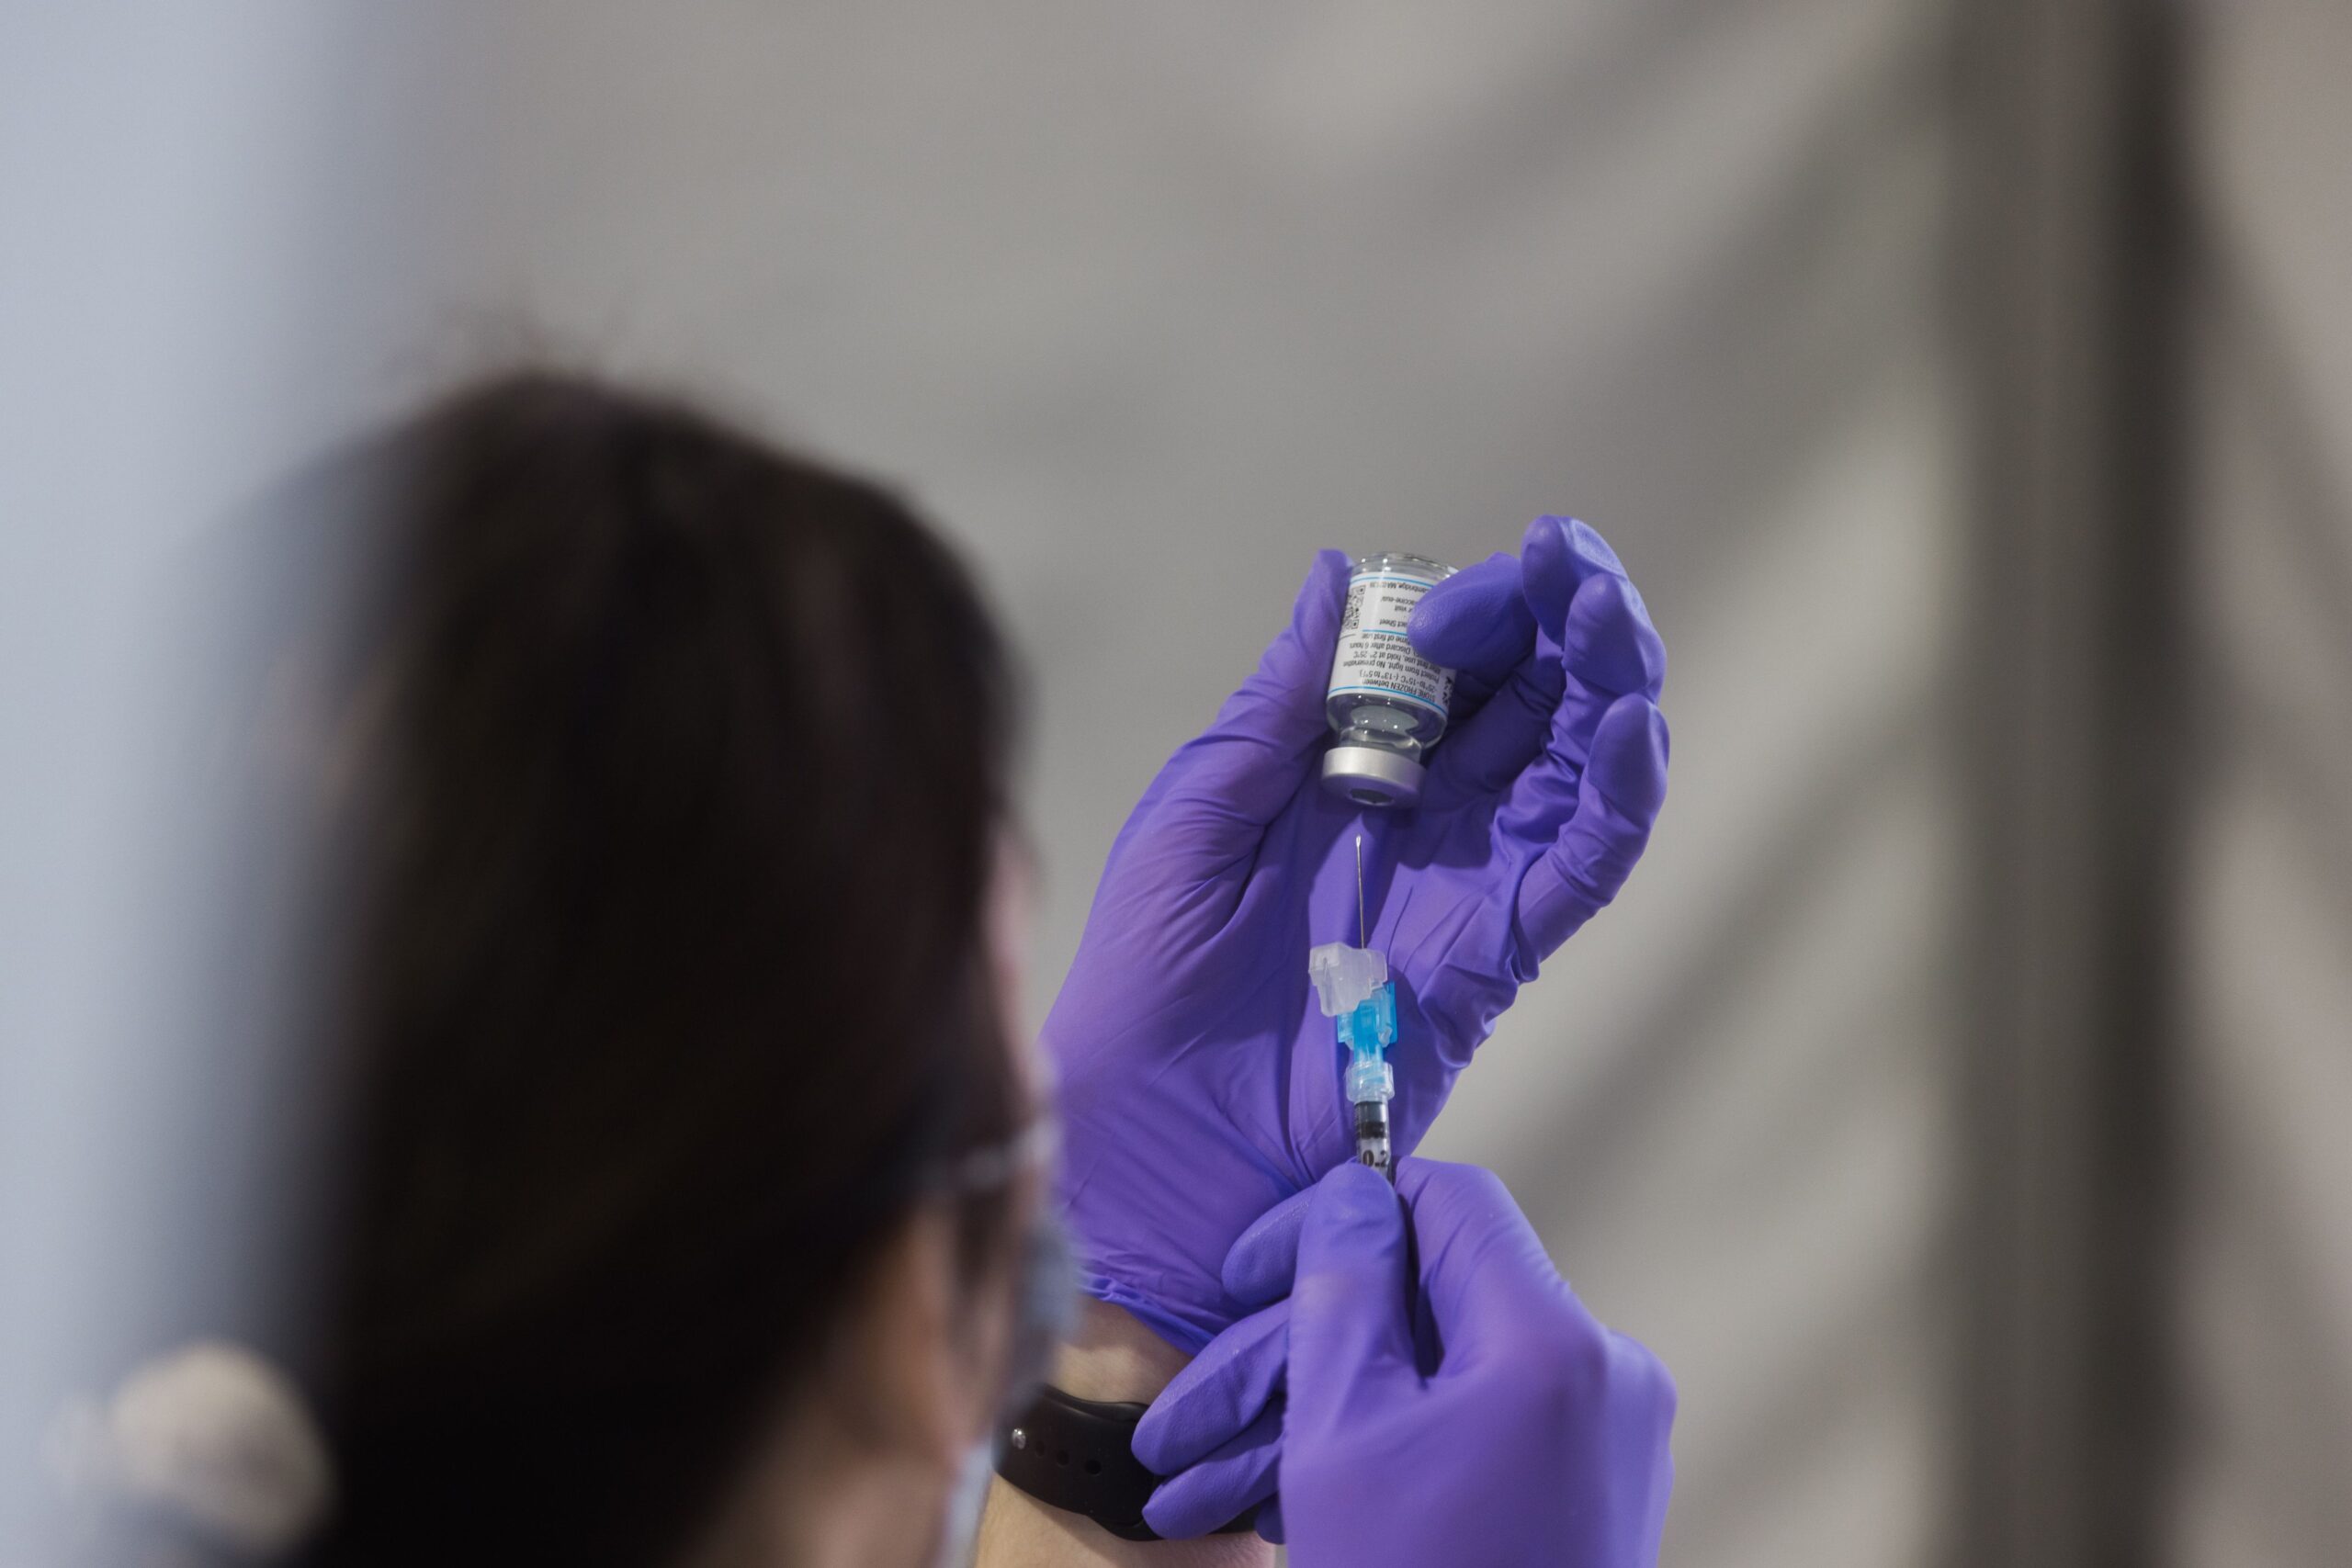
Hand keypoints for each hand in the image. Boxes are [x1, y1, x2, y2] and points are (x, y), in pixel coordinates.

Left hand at [1047, 517, 1668, 1349]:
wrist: (1150, 1141)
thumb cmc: (1144, 980)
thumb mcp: (1195, 815)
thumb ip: (1277, 703)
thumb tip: (1337, 573)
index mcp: (1342, 777)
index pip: (1441, 668)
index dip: (1468, 612)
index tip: (1464, 582)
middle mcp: (1423, 822)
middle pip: (1527, 702)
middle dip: (1557, 622)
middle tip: (1565, 562)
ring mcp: (1467, 885)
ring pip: (1575, 768)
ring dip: (1608, 683)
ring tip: (1609, 614)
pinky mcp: (1496, 956)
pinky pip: (1582, 869)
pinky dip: (1620, 796)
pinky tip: (1629, 725)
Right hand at [1134, 1160, 1675, 1562]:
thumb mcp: (1342, 1433)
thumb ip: (1341, 1291)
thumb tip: (1352, 1194)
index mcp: (1548, 1340)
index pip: (1445, 1203)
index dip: (1338, 1216)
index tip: (1249, 1269)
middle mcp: (1595, 1375)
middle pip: (1419, 1308)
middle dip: (1286, 1357)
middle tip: (1184, 1420)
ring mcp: (1594, 1443)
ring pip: (1428, 1386)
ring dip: (1306, 1423)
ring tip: (1190, 1493)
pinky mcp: (1579, 1498)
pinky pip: (1465, 1440)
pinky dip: (1373, 1460)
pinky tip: (1265, 1508)